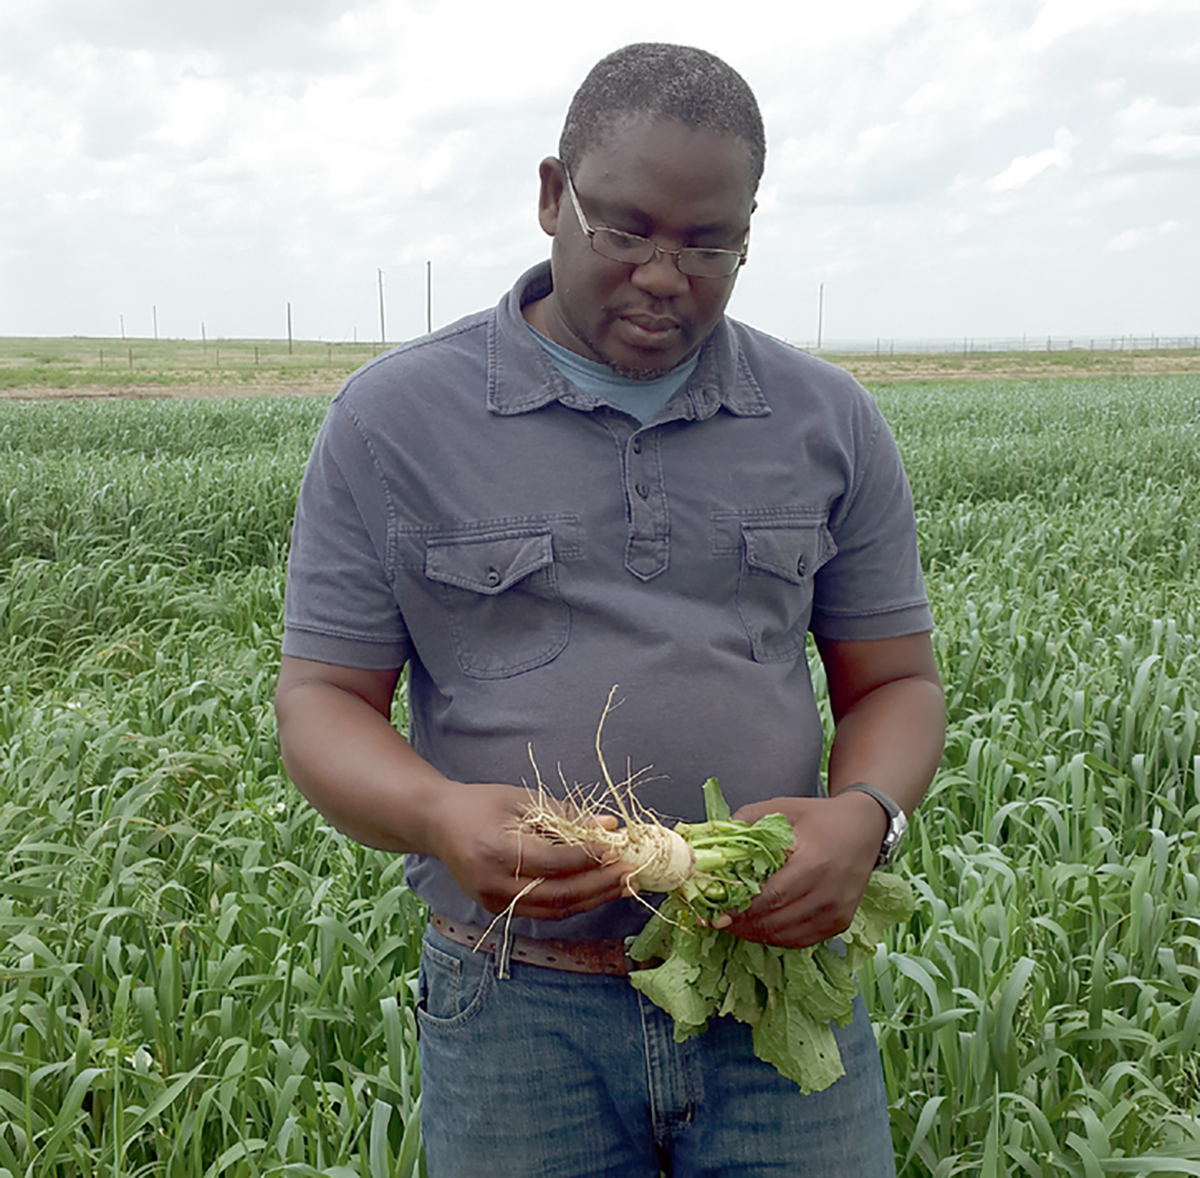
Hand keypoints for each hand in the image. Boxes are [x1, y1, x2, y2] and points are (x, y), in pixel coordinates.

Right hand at [425, 782, 632, 921]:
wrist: (436, 822)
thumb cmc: (479, 804)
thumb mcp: (521, 800)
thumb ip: (565, 815)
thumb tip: (610, 825)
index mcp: (497, 852)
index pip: (554, 863)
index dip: (588, 858)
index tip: (617, 849)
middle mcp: (494, 884)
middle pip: (558, 894)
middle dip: (599, 885)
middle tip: (631, 873)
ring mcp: (494, 902)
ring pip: (554, 910)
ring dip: (593, 899)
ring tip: (622, 885)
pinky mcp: (497, 910)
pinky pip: (543, 912)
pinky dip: (573, 903)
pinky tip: (596, 890)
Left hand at [716, 792, 886, 948]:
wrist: (863, 828)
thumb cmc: (820, 818)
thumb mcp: (783, 809)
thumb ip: (747, 820)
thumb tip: (714, 837)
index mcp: (815, 864)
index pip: (772, 897)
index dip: (741, 910)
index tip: (716, 913)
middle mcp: (829, 893)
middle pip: (777, 920)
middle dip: (743, 925)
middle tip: (717, 921)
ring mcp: (837, 912)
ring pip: (787, 935)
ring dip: (756, 934)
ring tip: (733, 926)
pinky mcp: (840, 923)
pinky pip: (801, 939)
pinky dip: (777, 937)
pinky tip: (758, 927)